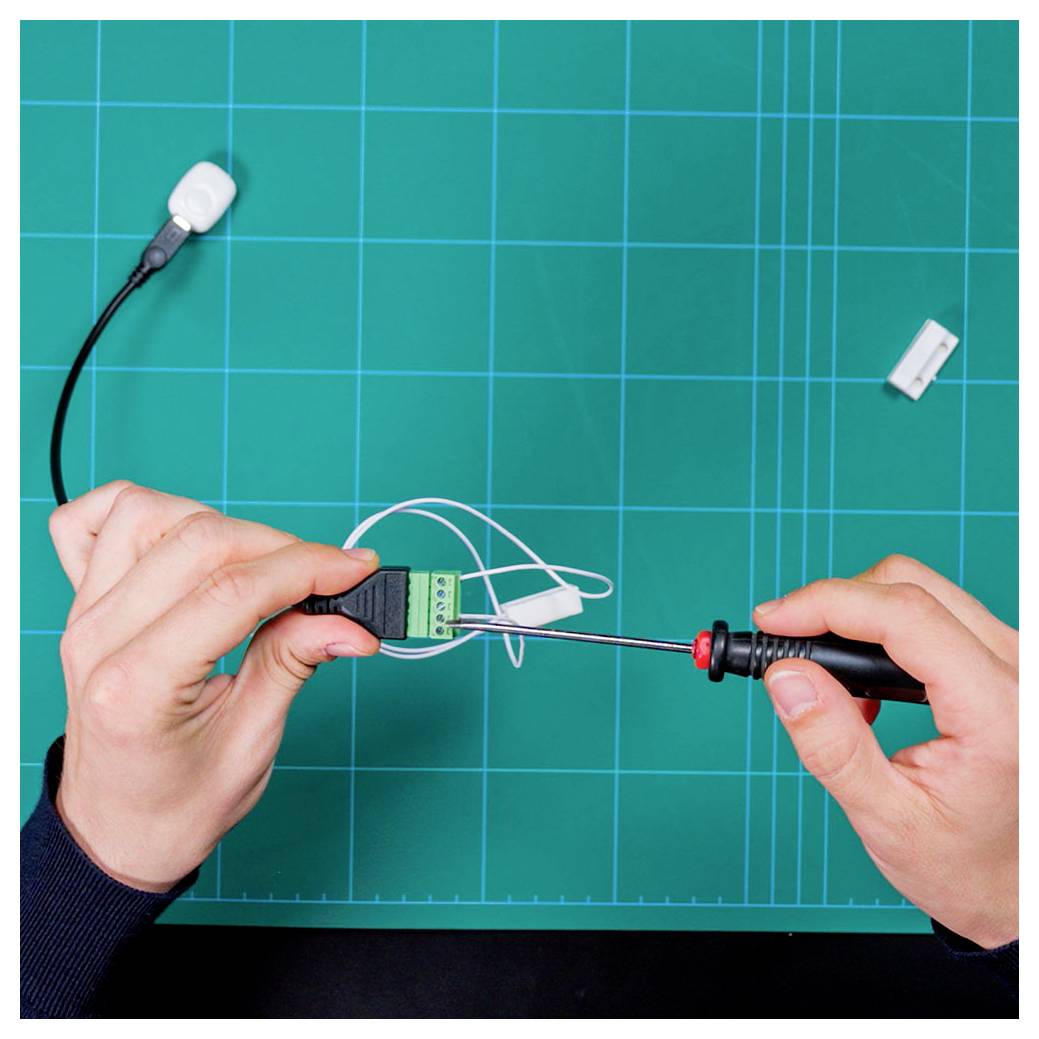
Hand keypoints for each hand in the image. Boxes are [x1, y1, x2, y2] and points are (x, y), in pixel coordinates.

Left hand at [48, 481, 379, 891]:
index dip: (308, 570)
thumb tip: (352, 623)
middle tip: (330, 577)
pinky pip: (91, 521)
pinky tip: (182, 537)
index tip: (357, 571)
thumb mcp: (251, 743)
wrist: (114, 829)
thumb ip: (294, 664)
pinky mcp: (83, 602)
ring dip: (220, 525)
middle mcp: (99, 637)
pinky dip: (141, 513)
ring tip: (262, 565)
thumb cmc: (177, 802)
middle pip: (199, 542)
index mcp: (138, 687)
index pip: (233, 592)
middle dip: (281, 547)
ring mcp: (83, 613)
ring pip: (149, 514)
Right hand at [754, 554, 1017, 947]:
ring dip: (855, 618)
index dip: (826, 604)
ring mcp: (1014, 661)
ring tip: (826, 680)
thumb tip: (785, 676)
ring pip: (919, 589)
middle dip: (833, 605)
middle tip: (783, 647)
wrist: (1012, 883)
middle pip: (908, 586)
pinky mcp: (1001, 661)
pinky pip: (933, 613)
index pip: (904, 615)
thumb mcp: (885, 817)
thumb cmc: (959, 863)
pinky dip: (880, 631)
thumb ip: (832, 746)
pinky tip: (864, 688)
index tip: (770, 622)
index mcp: (996, 710)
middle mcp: (1017, 672)